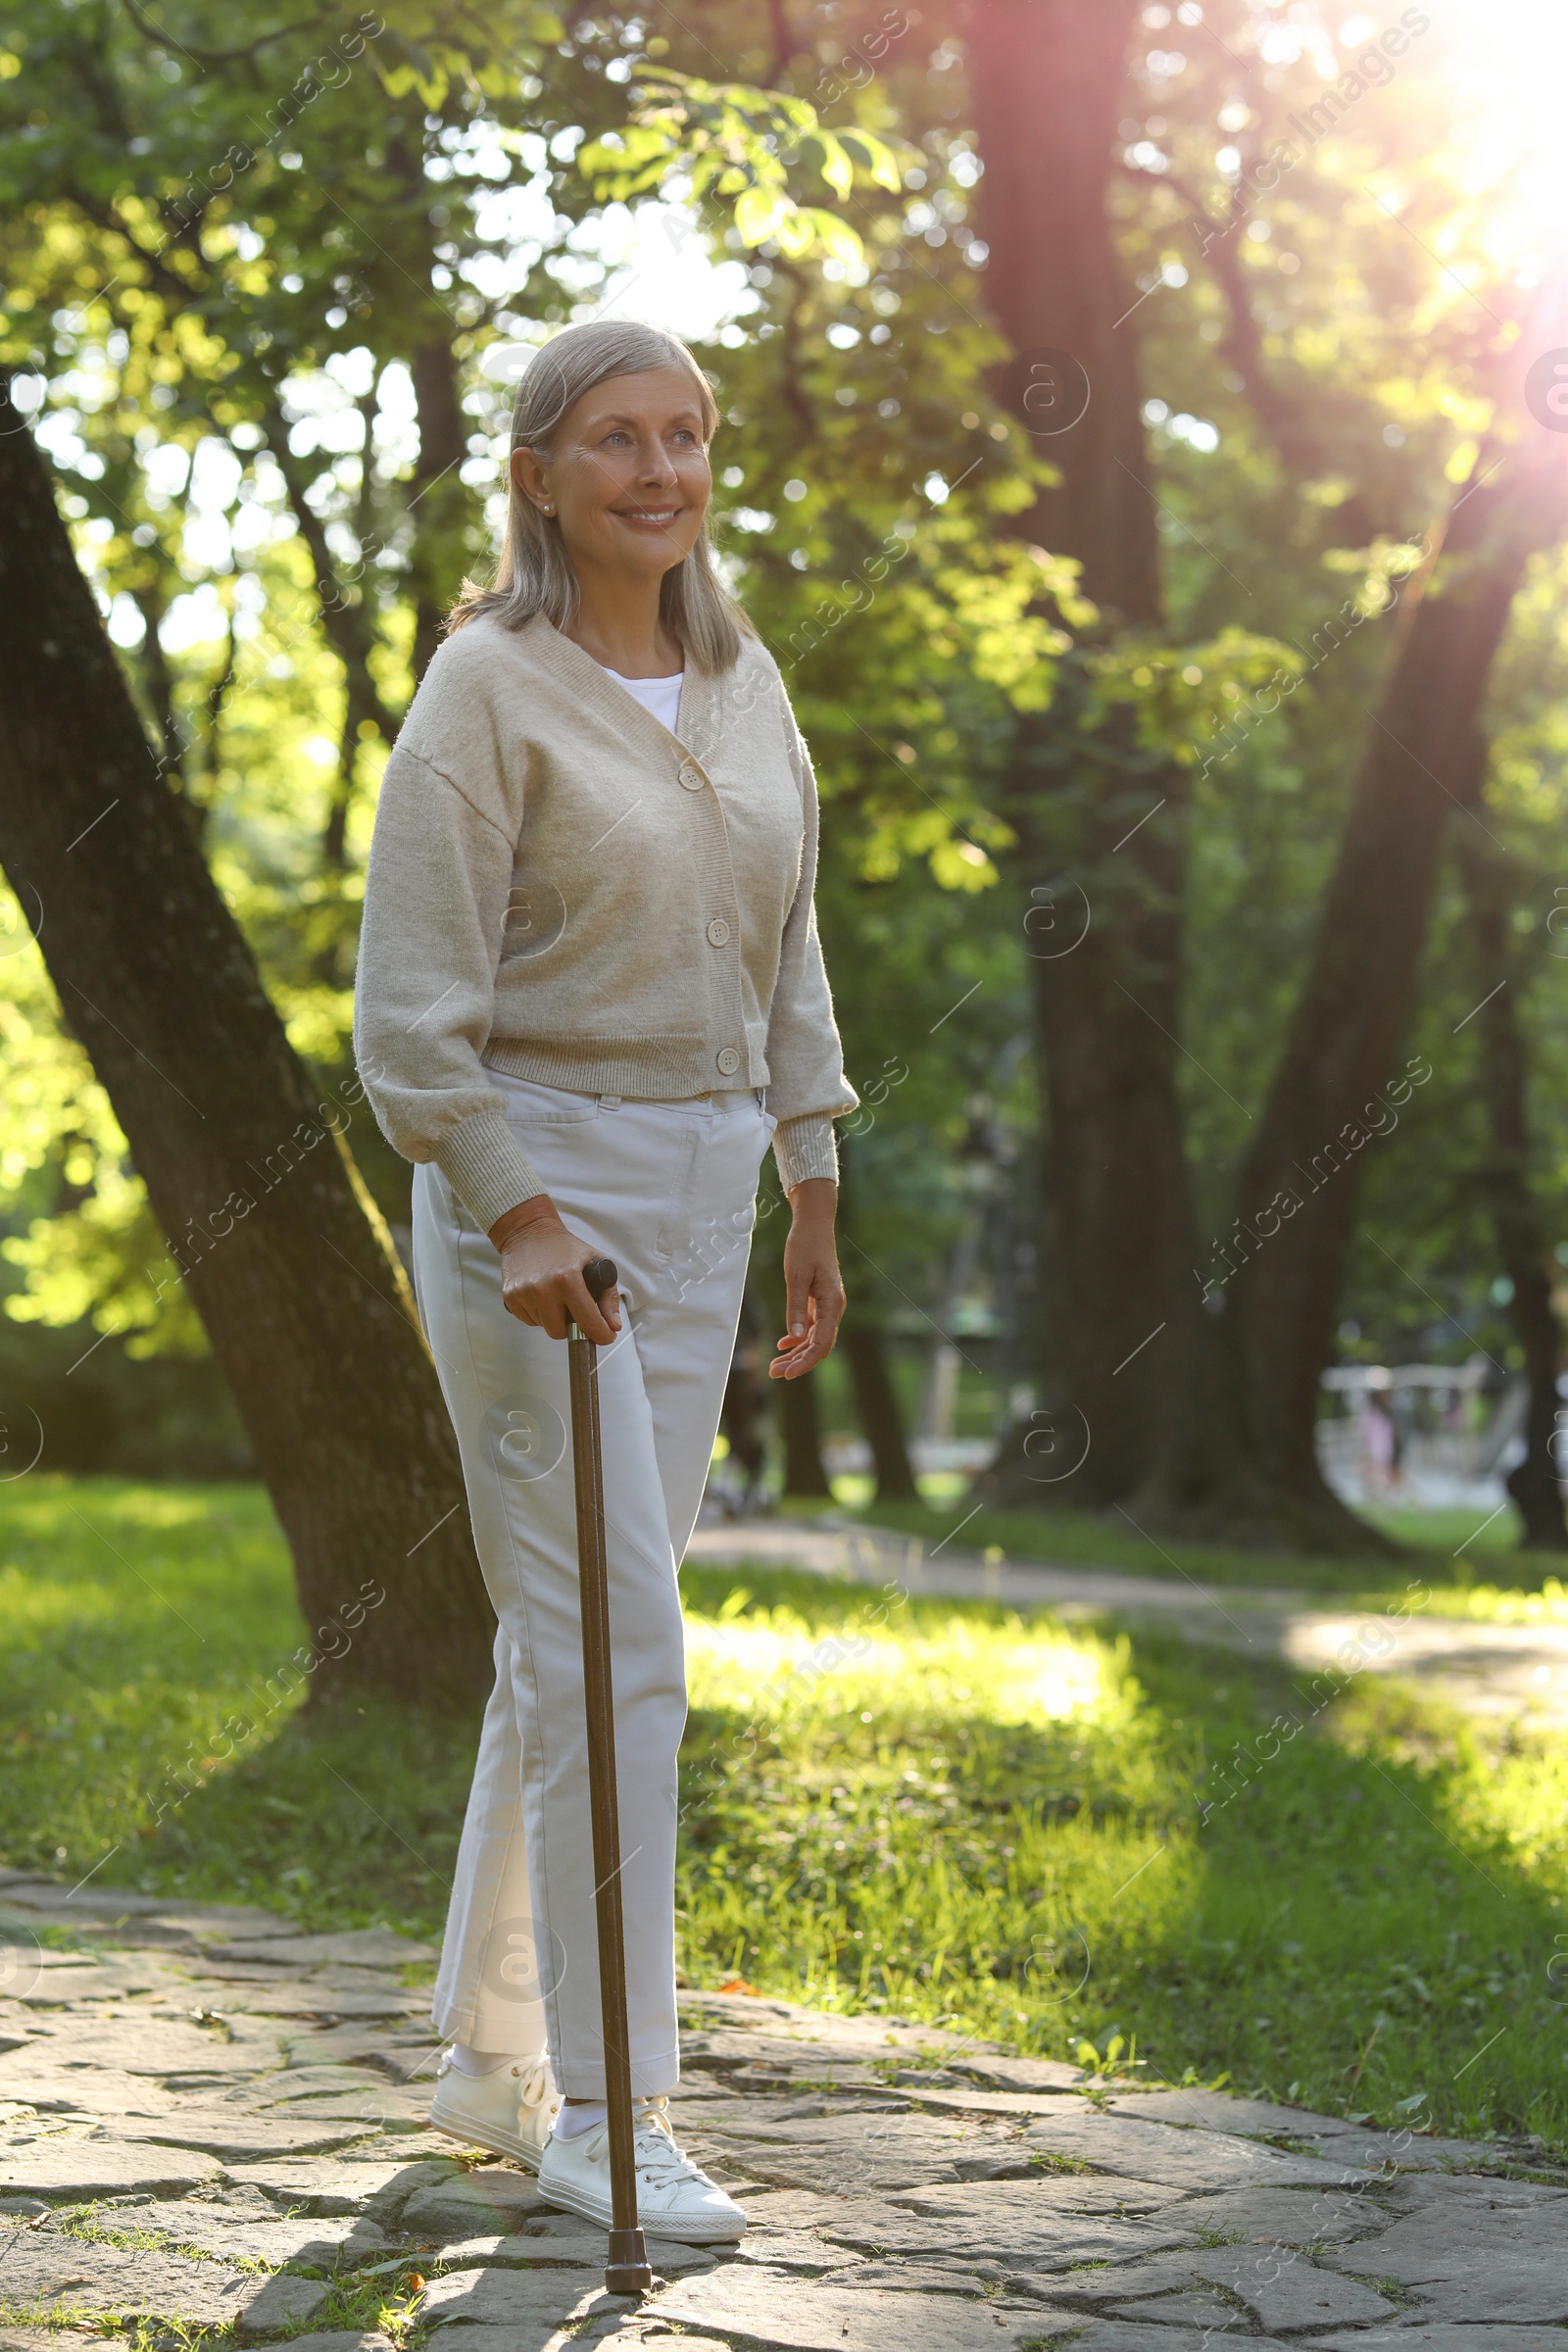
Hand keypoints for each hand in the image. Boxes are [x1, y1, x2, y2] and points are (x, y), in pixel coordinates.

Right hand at [488, 1196, 620, 1342]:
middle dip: (571, 1327)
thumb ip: (609, 1297)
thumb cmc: (564, 1248)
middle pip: (560, 1333)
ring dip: (553, 1319)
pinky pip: (528, 1321)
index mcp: (568, 1279)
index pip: (588, 1321)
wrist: (528, 1232)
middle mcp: (543, 1288)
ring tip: (555, 1297)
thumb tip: (613, 1326)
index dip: (600, 1335)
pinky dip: (538, 1314)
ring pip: (544, 1327)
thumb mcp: (595, 1262)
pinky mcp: (510, 1297)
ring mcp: (524, 1294)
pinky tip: (541, 1296)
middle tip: (574, 1311)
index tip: (605, 1337)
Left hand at [769, 1178, 844, 1379]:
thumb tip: (795, 1338)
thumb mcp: (795, 1277)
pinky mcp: (820, 1300)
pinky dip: (798, 1337)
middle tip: (774, 1373)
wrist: (814, 1224)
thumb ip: (796, 1308)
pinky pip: (812, 1326)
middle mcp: (834, 1308)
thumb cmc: (804, 1246)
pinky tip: (783, 1345)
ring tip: (775, 1364)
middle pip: (819, 1345)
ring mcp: (828, 1305)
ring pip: (814, 1338)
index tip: (786, 1374)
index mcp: (832, 1304)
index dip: (805, 1362)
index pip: (822, 1344)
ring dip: (796, 1352)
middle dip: (797, 1362)